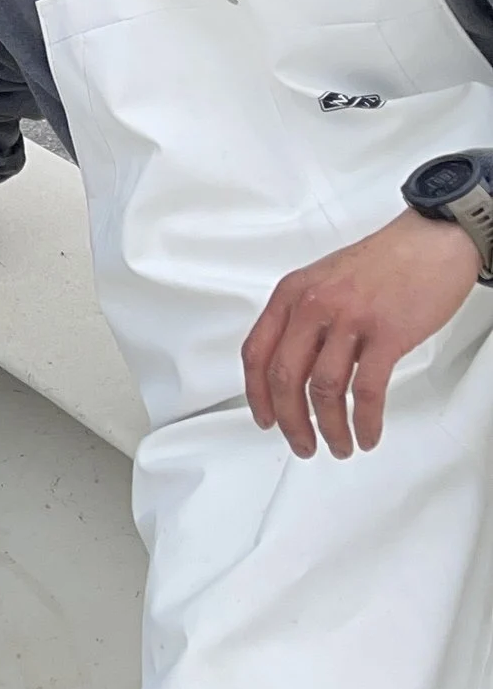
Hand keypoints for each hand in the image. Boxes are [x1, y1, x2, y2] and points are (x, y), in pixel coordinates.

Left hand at [240, 207, 481, 457]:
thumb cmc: (383, 262)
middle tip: (302, 445)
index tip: (265, 419)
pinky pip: (367, 391)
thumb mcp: (322, 280)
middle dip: (291, 422)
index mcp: (292, 293)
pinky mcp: (387, 335)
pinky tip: (368, 434)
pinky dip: (366, 421)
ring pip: (324, 390)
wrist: (430, 242)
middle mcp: (313, 305)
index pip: (257, 352)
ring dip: (329, 428)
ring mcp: (349, 320)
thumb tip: (289, 365)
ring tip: (340, 446)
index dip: (257, 395)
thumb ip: (301, 317)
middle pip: (285, 378)